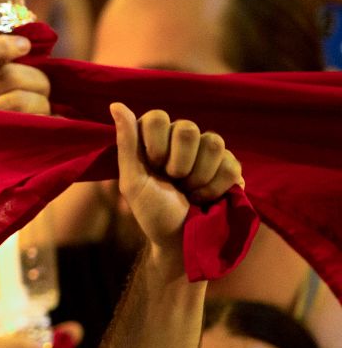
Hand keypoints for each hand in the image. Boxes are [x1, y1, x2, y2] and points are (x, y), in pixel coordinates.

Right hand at [0, 35, 50, 114]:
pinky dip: (43, 119)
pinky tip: (42, 122)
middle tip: (42, 86)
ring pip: (18, 100)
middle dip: (34, 78)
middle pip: (5, 76)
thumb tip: (26, 42)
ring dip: (40, 100)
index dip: (1, 46)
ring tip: (39, 106)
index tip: (25, 46)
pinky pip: (29, 125)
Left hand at [110, 103, 242, 257]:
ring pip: (213, 142)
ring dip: (198, 176)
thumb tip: (115, 104)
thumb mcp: (132, 181)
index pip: (157, 117)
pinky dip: (216, 187)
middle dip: (178, 164)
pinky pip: (231, 163)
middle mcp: (180, 140)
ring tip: (189, 191)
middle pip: (187, 128)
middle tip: (173, 182)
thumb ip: (126, 143)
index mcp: (154, 139)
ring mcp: (208, 152)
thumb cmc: (152, 212)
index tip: (153, 167)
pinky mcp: (230, 166)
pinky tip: (206, 198)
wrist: (180, 242)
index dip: (156, 145)